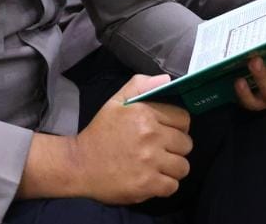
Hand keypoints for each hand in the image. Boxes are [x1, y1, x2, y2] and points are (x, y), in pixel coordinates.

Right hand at [73, 75, 193, 203]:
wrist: (79, 164)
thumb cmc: (100, 132)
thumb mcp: (116, 102)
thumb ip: (140, 85)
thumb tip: (166, 80)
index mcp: (145, 114)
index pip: (183, 119)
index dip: (178, 125)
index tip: (168, 131)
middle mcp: (151, 137)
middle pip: (186, 144)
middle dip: (177, 147)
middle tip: (162, 150)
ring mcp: (150, 162)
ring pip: (183, 167)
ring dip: (173, 167)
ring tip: (159, 166)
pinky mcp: (147, 185)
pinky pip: (173, 186)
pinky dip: (165, 185)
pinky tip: (153, 179)